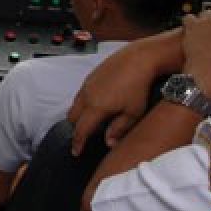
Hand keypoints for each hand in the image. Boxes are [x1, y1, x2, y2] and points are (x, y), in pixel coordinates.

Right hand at [67, 40, 165, 154]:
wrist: (138, 58)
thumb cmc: (139, 87)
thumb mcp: (133, 112)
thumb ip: (119, 129)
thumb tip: (108, 143)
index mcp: (96, 108)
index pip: (81, 130)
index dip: (78, 143)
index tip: (76, 152)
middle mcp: (87, 96)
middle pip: (72, 117)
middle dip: (75, 129)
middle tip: (83, 137)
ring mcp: (87, 84)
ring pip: (74, 104)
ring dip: (78, 115)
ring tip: (89, 121)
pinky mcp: (90, 75)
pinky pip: (80, 93)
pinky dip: (82, 103)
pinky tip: (95, 103)